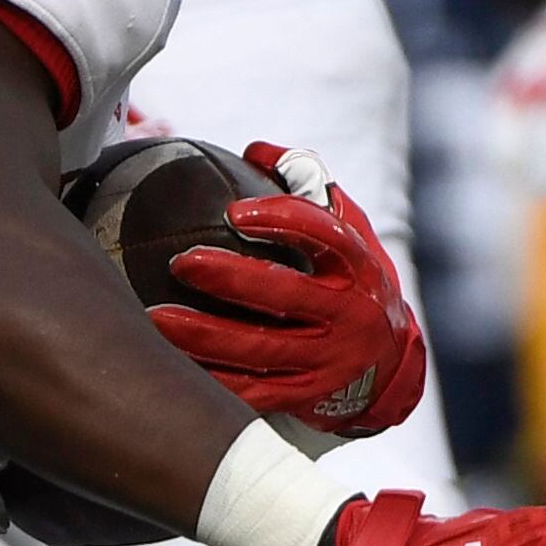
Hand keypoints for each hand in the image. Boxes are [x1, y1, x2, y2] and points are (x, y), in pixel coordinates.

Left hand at [143, 144, 425, 435]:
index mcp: (358, 266)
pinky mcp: (305, 396)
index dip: (282, 221)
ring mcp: (327, 361)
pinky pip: (253, 393)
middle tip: (182, 262)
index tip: (234, 213)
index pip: (324, 236)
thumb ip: (309, 184)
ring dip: (206, 337)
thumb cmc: (355, 280)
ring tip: (156, 317)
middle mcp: (347, 314)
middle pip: (287, 296)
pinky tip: (171, 366)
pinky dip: (213, 381)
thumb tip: (255, 149)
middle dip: (233, 280)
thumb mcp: (351, 230)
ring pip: (261, 350)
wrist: (389, 363)